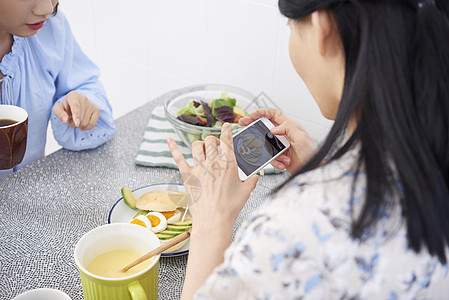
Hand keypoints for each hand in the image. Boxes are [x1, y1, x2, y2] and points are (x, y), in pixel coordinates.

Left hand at [53, 91, 99, 130]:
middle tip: (70, 121)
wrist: (73, 106)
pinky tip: (82, 127)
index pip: (76, 105)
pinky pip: (93, 123)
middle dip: (74, 123)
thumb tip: (65, 120)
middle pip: (81, 117)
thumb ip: (59, 114)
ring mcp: (91, 104)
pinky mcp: (96, 110)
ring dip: (79, 125)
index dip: (76, 115)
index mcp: (73, 96)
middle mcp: (83, 98)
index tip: (76, 123)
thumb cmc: (65, 107)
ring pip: (86, 121)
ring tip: (76, 122)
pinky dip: (87, 127)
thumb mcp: (57, 109)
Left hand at [169, 124, 258, 299]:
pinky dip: (173, 148)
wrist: (214, 219)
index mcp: (228, 164)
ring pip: (196, 146)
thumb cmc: (230, 207)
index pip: (227, 140)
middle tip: (216, 145)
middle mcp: (212, 163)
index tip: (227, 126)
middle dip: (213, 140)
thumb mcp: (246, 192)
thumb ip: (252, 181)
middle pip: (210, 141)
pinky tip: (169, 140)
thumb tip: (256, 177)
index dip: (227, 130)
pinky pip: (178, 158)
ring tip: (202, 149)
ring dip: (200, 145)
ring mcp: (198, 168)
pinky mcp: (187, 176)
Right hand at [239, 109, 316, 173]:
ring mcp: (281, 145)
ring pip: (266, 144)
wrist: (313, 169)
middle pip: (265, 127)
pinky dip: (276, 161)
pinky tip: (283, 163)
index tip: (253, 114)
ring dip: (271, 152)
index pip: (274, 115)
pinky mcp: (279, 155)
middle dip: (255, 126)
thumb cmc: (312, 154)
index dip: (262, 113)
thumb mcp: (301, 138)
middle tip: (244, 124)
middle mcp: (284, 134)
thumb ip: (287, 128)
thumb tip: (273, 128)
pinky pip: (270, 156)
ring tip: (281, 157)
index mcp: (290, 126)